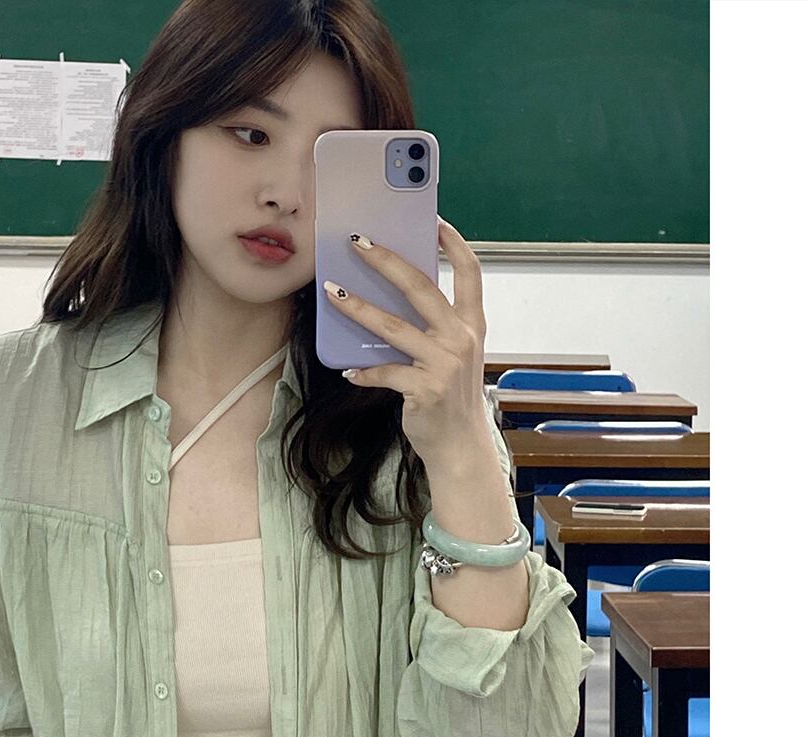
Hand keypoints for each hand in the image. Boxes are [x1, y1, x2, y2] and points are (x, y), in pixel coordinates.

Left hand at [323, 218, 489, 469]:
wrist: (459, 446)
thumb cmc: (450, 398)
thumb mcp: (452, 357)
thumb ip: (433, 329)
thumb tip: (389, 301)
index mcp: (472, 325)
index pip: (470, 273)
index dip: (454, 244)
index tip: (434, 220)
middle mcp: (461, 339)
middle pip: (421, 287)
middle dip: (387, 260)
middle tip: (358, 242)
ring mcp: (444, 364)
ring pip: (393, 326)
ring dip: (359, 307)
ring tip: (333, 292)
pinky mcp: (424, 389)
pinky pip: (384, 372)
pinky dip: (364, 371)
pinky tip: (348, 369)